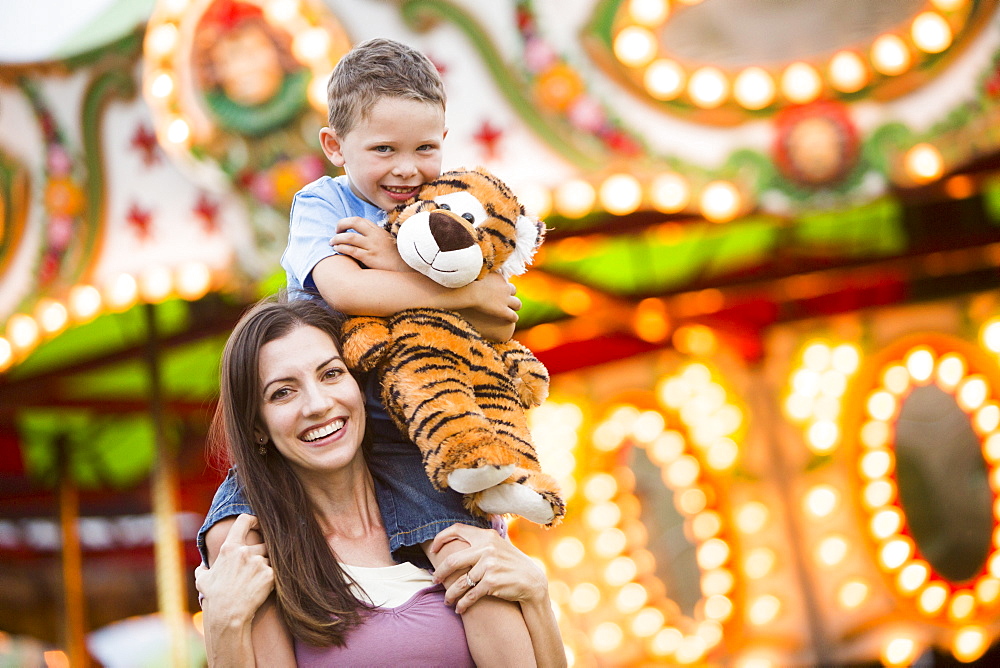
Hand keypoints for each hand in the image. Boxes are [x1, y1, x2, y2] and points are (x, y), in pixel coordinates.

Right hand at [195, 514, 273, 624]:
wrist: (228, 615)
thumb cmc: (214, 597)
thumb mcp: (203, 580)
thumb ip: (204, 569)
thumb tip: (203, 566)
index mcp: (230, 548)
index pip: (244, 521)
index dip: (253, 519)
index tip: (257, 522)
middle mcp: (245, 552)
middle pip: (262, 543)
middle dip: (261, 553)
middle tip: (255, 568)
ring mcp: (259, 563)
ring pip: (269, 559)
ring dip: (266, 567)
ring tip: (256, 582)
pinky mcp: (269, 575)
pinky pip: (275, 571)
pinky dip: (271, 578)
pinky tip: (262, 588)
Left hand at [330, 217, 409, 271]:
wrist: (405, 270)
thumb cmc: (395, 258)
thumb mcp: (387, 243)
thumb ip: (375, 238)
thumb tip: (360, 237)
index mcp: (379, 231)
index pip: (360, 220)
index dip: (348, 221)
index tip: (342, 227)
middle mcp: (375, 236)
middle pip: (355, 222)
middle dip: (341, 224)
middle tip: (335, 231)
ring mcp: (373, 246)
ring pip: (350, 237)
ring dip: (337, 238)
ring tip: (332, 242)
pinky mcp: (370, 257)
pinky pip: (351, 250)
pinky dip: (341, 248)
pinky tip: (337, 250)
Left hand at [430, 523, 547, 613]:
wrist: (532, 581)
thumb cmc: (512, 564)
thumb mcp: (499, 546)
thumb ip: (481, 542)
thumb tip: (456, 539)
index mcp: (487, 536)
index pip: (457, 530)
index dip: (441, 538)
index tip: (433, 549)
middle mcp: (487, 549)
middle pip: (452, 561)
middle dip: (439, 573)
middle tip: (435, 581)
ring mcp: (489, 566)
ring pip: (460, 582)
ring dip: (450, 594)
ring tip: (447, 601)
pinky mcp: (492, 583)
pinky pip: (470, 595)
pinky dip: (462, 604)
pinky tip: (459, 608)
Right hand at [468, 273, 520, 322]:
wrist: (470, 291)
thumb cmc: (467, 281)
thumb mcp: (476, 272)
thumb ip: (479, 272)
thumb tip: (474, 268)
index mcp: (499, 277)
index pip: (503, 281)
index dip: (500, 286)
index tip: (495, 289)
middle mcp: (505, 287)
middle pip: (513, 290)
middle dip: (510, 295)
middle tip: (504, 300)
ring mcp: (505, 300)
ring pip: (518, 304)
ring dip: (515, 306)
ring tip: (511, 310)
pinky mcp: (503, 310)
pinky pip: (513, 316)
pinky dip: (513, 318)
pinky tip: (510, 320)